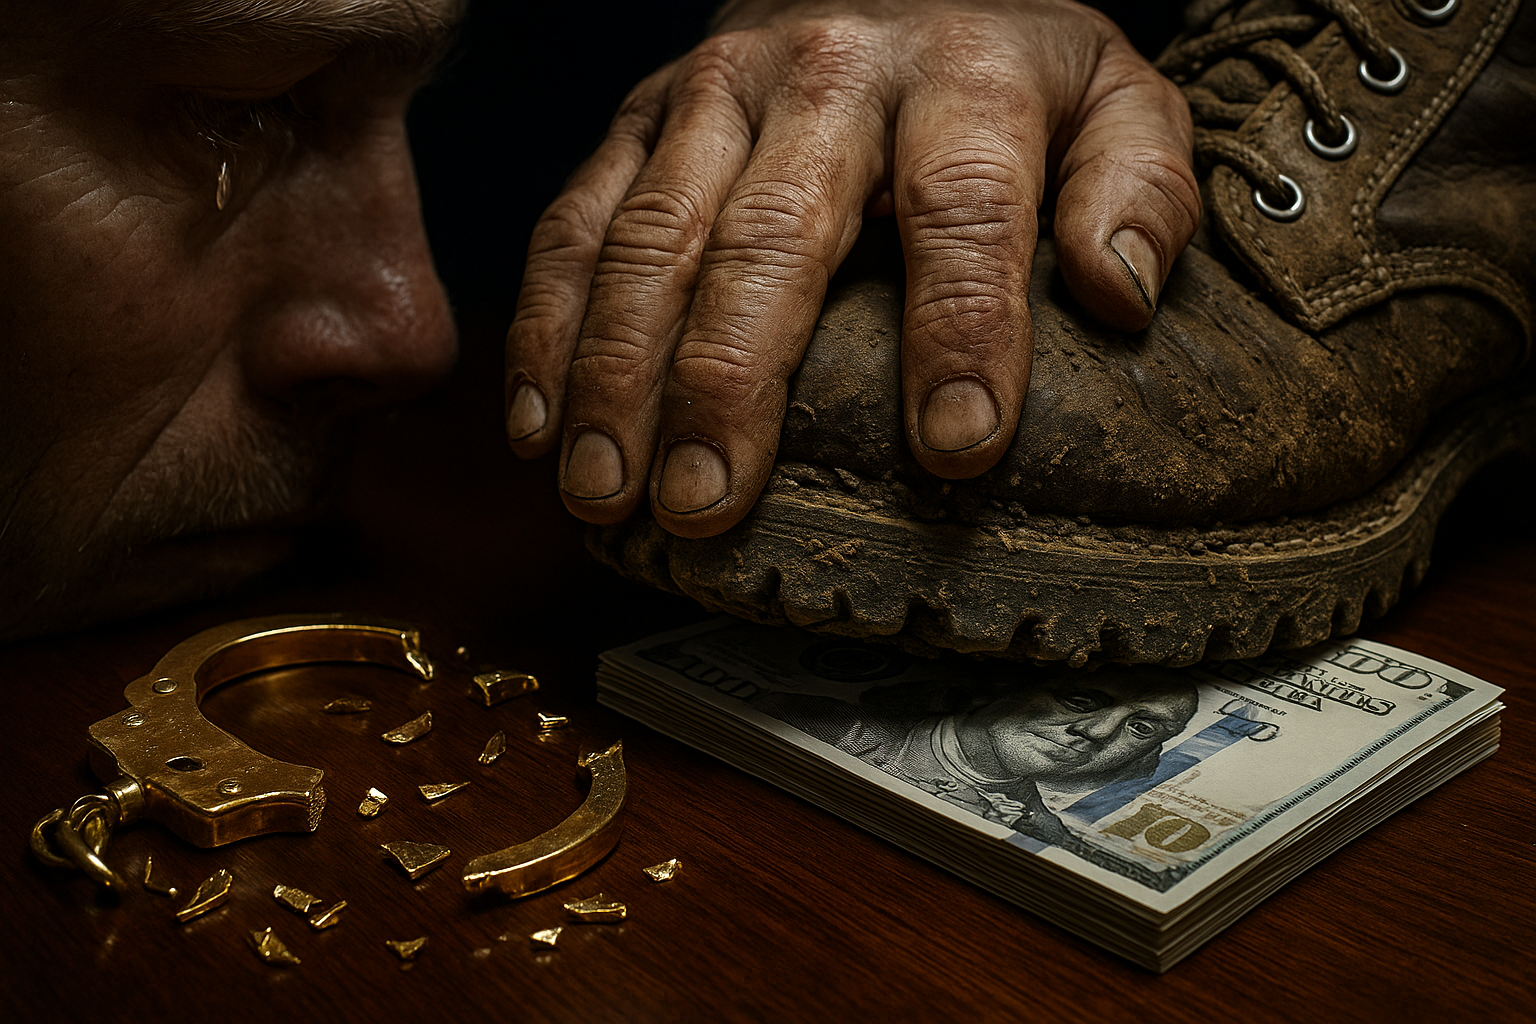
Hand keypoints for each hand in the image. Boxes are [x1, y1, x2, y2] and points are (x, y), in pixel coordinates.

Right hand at [505, 0, 1197, 537]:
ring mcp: (711, 92)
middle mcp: (821, 73)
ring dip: (616, 371)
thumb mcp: (1112, 97)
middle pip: (770, 234)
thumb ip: (1138, 184)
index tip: (955, 450)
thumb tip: (1116, 292)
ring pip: (648, 234)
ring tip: (606, 492)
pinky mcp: (637, 116)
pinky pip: (573, 218)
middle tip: (707, 504)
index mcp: (960, 74)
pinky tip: (540, 425)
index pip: (962, 207)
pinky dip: (547, 324)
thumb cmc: (1004, 70)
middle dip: (730, 379)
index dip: (962, 329)